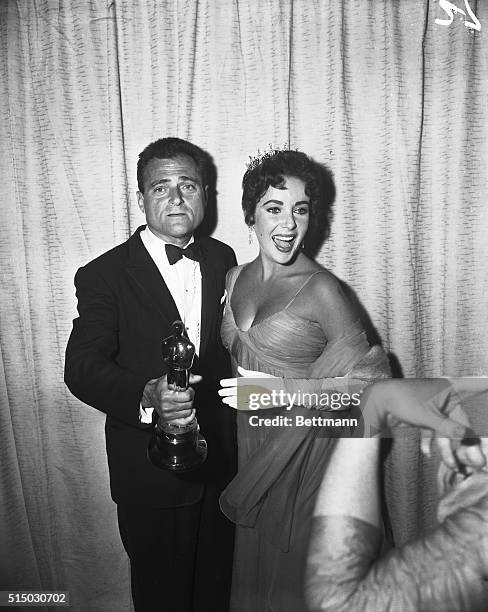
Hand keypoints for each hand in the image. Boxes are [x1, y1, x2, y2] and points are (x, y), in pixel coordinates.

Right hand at [142, 373, 201, 425]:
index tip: (187, 389)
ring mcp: (167, 414)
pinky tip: (189, 411)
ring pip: (188, 412)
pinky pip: (184, 422)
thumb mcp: (171, 378)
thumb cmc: (160, 386)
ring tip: (184, 401)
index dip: (190, 391)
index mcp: (167, 395)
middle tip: (186, 395)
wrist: (150, 394)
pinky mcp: (168, 420)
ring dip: (189, 406)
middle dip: (190, 398)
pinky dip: (189, 417)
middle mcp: (166, 406)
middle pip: (189, 404)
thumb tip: (198, 378)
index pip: (187, 396)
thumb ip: (186, 377)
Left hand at [219, 366, 277, 408]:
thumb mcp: (259, 375)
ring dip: (230, 399)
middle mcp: (252, 389)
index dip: (228, 382)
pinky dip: (236, 405)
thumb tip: (239, 369)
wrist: (281, 392)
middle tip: (220, 392)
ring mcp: (254, 397)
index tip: (222, 383)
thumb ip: (247, 373)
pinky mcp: (256, 404)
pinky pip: (243, 405)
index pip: (237, 381)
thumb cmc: (270, 382)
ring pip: (238, 399)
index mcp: (252, 380)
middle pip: (236, 390)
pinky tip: (231, 404)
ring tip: (224, 399)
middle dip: (227, 392)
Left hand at [361, 379, 485, 469]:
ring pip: (442, 430)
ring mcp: (431, 407)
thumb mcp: (428, 417)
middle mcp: (442, 399)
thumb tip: (467, 435)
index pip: (464, 419)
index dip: (470, 439)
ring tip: (451, 465)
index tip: (476, 456)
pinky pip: (430, 429)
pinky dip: (428, 441)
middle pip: (455, 426)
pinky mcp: (421, 414)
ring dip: (444, 447)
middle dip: (458, 447)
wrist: (377, 398)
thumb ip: (449, 428)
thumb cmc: (404, 401)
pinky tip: (427, 453)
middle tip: (466, 465)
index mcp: (448, 393)